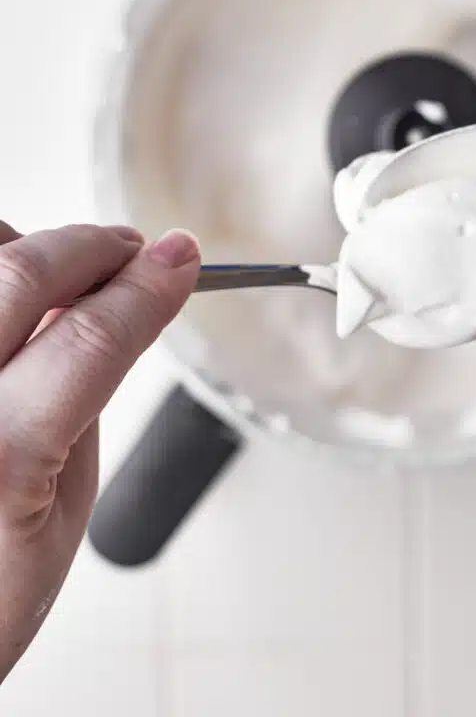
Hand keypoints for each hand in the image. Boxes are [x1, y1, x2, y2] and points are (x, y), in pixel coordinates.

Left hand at [0, 223, 198, 679]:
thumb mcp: (67, 505)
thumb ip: (85, 393)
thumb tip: (115, 303)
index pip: (92, 337)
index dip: (149, 287)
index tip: (181, 260)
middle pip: (22, 275)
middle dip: (92, 247)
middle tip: (133, 252)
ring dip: (28, 250)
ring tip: (63, 275)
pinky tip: (10, 298)